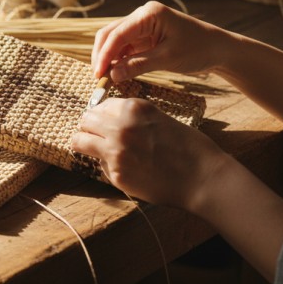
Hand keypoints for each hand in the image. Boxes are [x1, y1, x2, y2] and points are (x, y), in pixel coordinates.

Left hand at [72, 97, 230, 211]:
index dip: (102, 116)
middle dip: (89, 128)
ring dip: (85, 144)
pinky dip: (106, 167)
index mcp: (133, 108)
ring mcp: (115, 150)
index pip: (99, 106)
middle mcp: (120, 126)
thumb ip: (132, 117)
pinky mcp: (116, 173)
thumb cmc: (187, 147)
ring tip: (98, 150)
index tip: (105, 123)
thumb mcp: (158, 119)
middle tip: (97, 137)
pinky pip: (98, 165)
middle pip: (85, 121)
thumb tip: (106, 119)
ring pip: (79, 140)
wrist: (203, 178)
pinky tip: (125, 169)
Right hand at [92, 1, 232, 81]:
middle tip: (98, 78)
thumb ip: (138, 66)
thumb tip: (111, 76)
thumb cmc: (199, 49)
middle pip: (110, 34)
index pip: (117, 34)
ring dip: (109, 58)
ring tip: (106, 78)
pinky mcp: (144, 35)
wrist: (220, 49)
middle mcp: (142, 15)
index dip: (104, 55)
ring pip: (115, 40)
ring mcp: (142, 24)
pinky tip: (117, 73)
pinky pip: (125, 46)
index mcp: (149, 14)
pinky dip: (119, 59)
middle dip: (102, 55)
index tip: (98, 75)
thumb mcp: (168, 59)